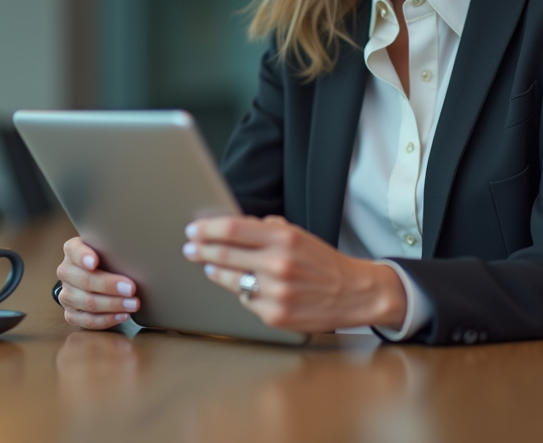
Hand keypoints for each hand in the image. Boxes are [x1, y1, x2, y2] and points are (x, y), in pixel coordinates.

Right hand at [55, 237, 139, 329]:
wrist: (98, 281)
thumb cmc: (109, 260)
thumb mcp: (110, 250)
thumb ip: (115, 250)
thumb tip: (140, 253)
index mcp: (73, 251)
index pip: (74, 250)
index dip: (83, 256)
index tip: (94, 262)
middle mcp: (67, 272)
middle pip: (85, 280)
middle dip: (109, 285)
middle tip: (131, 288)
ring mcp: (67, 294)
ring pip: (88, 302)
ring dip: (113, 304)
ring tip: (133, 304)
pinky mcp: (72, 314)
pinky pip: (88, 320)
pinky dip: (107, 319)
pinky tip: (123, 315)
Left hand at [182, 216, 406, 332]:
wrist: (353, 294)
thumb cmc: (322, 262)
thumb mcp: (298, 235)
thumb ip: (267, 228)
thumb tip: (232, 226)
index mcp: (284, 238)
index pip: (233, 228)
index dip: (207, 228)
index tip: (193, 229)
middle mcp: (278, 265)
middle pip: (224, 254)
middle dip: (201, 250)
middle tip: (189, 247)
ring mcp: (275, 293)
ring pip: (230, 280)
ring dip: (214, 271)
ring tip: (209, 266)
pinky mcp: (275, 315)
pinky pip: (246, 301)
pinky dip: (242, 292)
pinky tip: (244, 286)